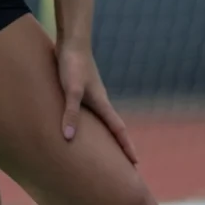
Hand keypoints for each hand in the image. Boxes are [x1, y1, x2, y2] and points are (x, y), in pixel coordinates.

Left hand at [55, 42, 138, 165]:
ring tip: (104, 149)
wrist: (72, 40)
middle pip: (113, 127)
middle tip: (124, 163)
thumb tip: (69, 138)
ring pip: (101, 119)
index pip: (118, 130)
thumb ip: (71, 112)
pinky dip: (89, 123)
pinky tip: (80, 125)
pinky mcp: (80, 88)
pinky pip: (88, 111)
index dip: (126, 147)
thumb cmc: (72, 64)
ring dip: (105, 134)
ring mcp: (90, 94)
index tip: (136, 164)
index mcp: (101, 103)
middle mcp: (99, 100)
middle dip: (119, 145)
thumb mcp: (71, 90)